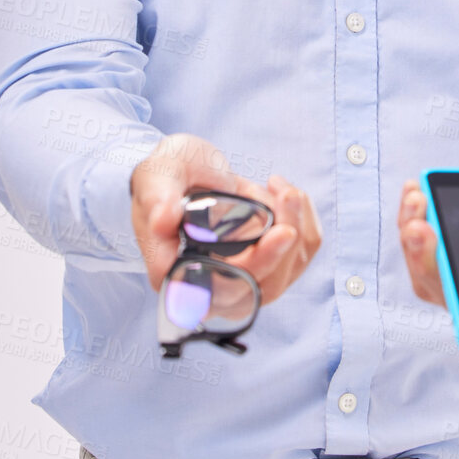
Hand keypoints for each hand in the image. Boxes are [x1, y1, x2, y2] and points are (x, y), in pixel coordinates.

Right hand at [130, 132, 321, 301]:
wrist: (184, 169)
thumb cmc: (165, 178)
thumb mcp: (156, 179)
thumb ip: (158, 200)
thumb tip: (162, 221)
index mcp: (179, 276)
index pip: (225, 289)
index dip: (258, 265)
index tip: (282, 233)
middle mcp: (212, 286)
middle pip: (266, 286)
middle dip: (286, 242)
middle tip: (289, 197)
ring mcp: (244, 275)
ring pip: (289, 269)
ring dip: (296, 222)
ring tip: (277, 186)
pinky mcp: (268, 260)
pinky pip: (301, 251)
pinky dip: (302, 218)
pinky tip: (279, 192)